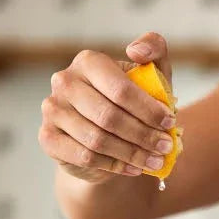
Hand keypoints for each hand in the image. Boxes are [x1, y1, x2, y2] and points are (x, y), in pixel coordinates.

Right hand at [38, 32, 175, 182]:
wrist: (104, 137)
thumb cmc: (131, 103)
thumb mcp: (149, 75)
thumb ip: (154, 50)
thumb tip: (137, 50)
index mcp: (89, 62)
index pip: (121, 89)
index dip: (148, 109)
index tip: (170, 123)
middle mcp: (64, 81)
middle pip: (109, 116)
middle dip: (143, 135)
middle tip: (165, 147)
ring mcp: (52, 109)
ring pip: (97, 139)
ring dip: (132, 153)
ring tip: (155, 161)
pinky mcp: (48, 137)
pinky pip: (84, 156)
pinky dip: (114, 165)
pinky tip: (133, 168)